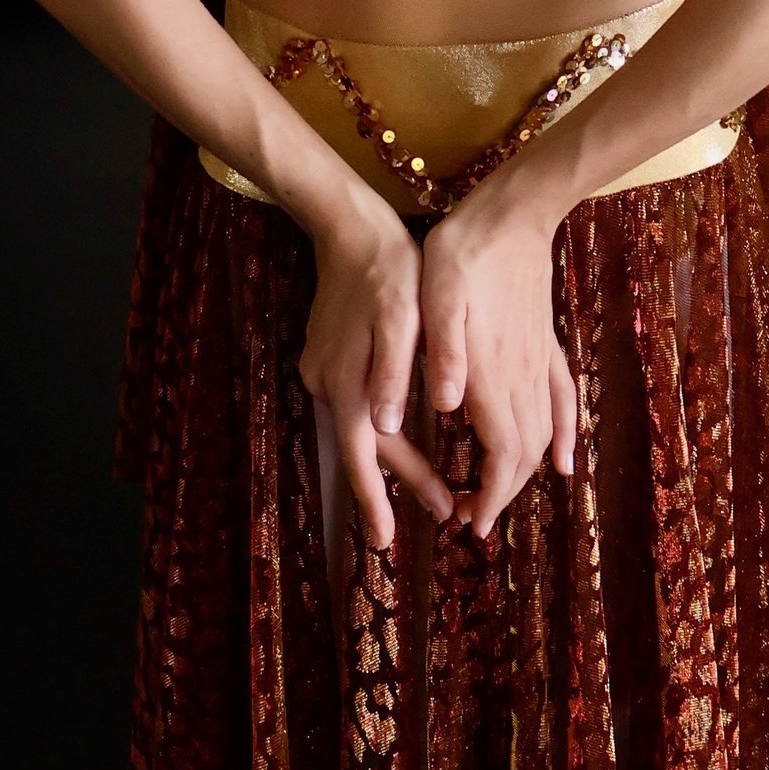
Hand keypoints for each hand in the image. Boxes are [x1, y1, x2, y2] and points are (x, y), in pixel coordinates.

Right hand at [298, 203, 449, 555]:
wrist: (349, 226)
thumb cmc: (387, 269)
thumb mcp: (399, 317)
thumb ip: (394, 373)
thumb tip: (386, 428)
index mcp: (347, 380)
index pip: (362, 455)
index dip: (376, 500)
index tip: (387, 543)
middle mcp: (327, 383)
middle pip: (366, 448)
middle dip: (402, 486)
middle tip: (446, 513)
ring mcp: (322, 371)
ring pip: (361, 429)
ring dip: (395, 461)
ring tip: (435, 487)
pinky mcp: (327, 359)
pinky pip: (356, 406)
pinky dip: (382, 430)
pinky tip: (405, 437)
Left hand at [418, 182, 577, 540]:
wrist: (513, 212)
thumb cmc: (463, 253)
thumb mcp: (435, 298)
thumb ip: (441, 355)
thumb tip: (443, 408)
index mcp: (493, 374)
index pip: (500, 456)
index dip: (489, 498)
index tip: (470, 525)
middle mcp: (523, 376)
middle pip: (523, 456)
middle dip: (500, 496)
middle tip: (468, 519)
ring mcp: (539, 361)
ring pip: (542, 435)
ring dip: (522, 474)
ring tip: (495, 497)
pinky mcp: (544, 344)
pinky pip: (563, 401)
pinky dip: (564, 437)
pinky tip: (563, 460)